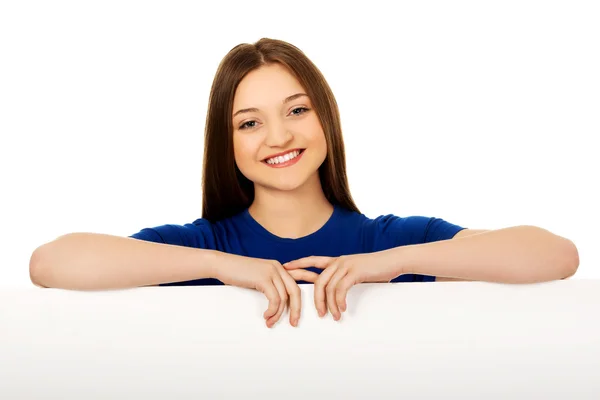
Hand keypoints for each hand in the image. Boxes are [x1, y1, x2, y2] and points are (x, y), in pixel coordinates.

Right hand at [214, 252, 300, 327]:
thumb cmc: (236, 273)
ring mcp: (271, 271)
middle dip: (296, 309)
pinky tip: (266, 315)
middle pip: (295, 291)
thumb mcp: (257, 277)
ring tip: (270, 322)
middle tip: (294, 323)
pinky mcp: (263, 278)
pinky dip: (272, 310)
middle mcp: (277, 267)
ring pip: (284, 298)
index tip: (297, 314)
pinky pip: (274, 299)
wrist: (221, 264)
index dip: (300, 299)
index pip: (296, 283)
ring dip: (278, 314)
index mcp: (278, 267)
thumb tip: (278, 304)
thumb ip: (269, 285)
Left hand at [283, 252, 397, 320]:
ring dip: (329, 304)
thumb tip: (337, 293)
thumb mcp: (357, 273)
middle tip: (316, 313)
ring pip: (328, 286)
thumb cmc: (377, 269)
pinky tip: (342, 309)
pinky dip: (339, 301)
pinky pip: (341, 288)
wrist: (393, 261)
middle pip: (317, 279)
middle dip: (313, 297)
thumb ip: (345, 279)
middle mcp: (339, 261)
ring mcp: (346, 265)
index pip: (313, 260)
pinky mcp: (355, 271)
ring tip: (332, 316)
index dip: (298, 263)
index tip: (286, 268)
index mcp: (337, 261)